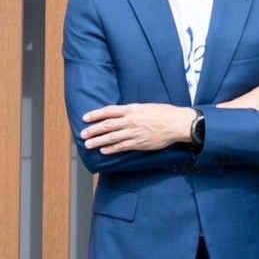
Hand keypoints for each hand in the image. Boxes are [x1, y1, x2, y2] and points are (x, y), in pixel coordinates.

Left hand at [81, 103, 196, 154]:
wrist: (176, 123)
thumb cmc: (163, 113)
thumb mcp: (145, 106)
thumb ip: (131, 111)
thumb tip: (119, 114)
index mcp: (131, 109)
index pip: (108, 111)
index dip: (95, 114)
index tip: (85, 118)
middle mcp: (130, 121)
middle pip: (107, 125)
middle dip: (93, 130)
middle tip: (82, 134)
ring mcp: (134, 133)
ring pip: (112, 137)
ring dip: (98, 141)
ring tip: (88, 144)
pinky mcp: (139, 144)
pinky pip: (122, 147)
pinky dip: (111, 149)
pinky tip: (103, 151)